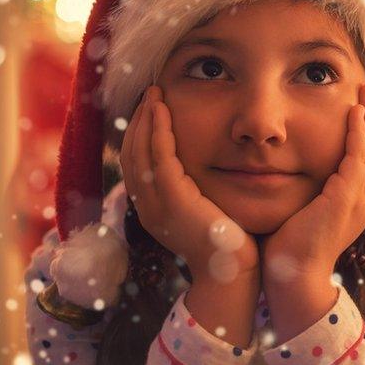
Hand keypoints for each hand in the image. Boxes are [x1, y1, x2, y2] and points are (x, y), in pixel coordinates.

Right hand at [120, 86, 258, 284]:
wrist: (234, 271)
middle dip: (137, 121)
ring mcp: (157, 204)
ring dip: (145, 119)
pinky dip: (158, 130)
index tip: (149, 109)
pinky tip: (163, 110)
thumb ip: (197, 189)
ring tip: (154, 94)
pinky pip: (159, 156)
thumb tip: (205, 169)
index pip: (135, 164)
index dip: (138, 134)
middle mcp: (147, 207)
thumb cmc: (229, 242)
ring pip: (139, 151)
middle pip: (130, 154)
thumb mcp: (205, 211)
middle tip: (149, 93)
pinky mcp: (173, 200)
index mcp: (153, 210)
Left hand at [260, 83, 364, 285]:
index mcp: (358, 203)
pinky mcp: (346, 199)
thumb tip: (290, 171)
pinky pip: (358, 158)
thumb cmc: (290, 249)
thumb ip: (308, 191)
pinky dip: (359, 133)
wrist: (292, 278)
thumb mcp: (305, 211)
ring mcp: (359, 200)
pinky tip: (355, 112)